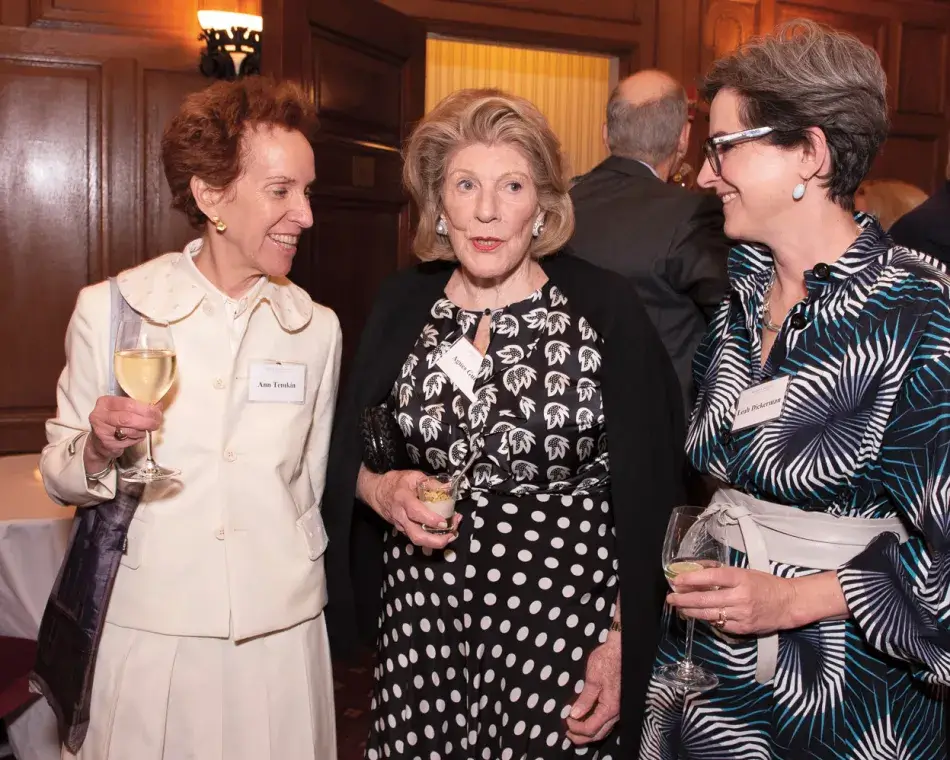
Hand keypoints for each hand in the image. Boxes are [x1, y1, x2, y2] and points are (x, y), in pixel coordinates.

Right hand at [86, 396, 161, 466]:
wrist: (98, 442)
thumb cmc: (114, 422)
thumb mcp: (123, 409)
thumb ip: (139, 406)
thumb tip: (158, 405)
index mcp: (105, 402)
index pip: (129, 404)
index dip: (146, 409)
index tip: (157, 412)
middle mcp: (100, 415)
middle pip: (128, 418)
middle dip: (147, 421)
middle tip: (156, 423)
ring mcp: (102, 430)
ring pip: (130, 430)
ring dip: (143, 431)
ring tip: (145, 430)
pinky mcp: (107, 443)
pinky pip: (129, 441)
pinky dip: (137, 438)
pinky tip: (136, 436)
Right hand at [373, 470, 461, 549]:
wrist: (377, 492)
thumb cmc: (396, 483)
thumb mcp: (413, 476)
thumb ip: (431, 483)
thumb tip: (448, 488)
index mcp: (403, 499)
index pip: (416, 512)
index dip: (430, 520)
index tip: (444, 522)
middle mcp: (401, 516)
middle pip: (416, 536)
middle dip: (436, 540)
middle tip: (451, 534)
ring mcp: (401, 525)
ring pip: (417, 540)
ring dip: (436, 541)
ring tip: (451, 535)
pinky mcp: (403, 530)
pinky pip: (417, 537)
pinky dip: (431, 537)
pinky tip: (443, 532)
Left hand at [566, 634, 620, 744]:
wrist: (621, 649)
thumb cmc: (607, 660)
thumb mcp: (592, 679)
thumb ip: (585, 699)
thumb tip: (574, 715)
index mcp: (610, 707)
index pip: (590, 728)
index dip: (576, 729)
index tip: (566, 721)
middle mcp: (617, 713)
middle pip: (598, 734)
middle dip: (582, 737)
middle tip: (568, 734)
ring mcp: (619, 709)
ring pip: (604, 730)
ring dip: (589, 733)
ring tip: (575, 729)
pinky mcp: (618, 704)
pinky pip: (607, 722)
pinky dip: (596, 725)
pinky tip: (586, 719)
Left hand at [667, 566, 796, 634]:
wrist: (788, 603)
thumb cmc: (765, 584)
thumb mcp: (744, 571)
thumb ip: (721, 572)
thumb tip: (697, 570)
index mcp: (740, 578)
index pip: (711, 577)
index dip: (691, 579)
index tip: (676, 580)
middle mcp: (740, 597)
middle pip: (705, 599)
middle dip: (684, 599)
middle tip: (671, 597)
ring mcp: (741, 614)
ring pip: (709, 614)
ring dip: (690, 611)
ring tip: (679, 607)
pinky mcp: (743, 628)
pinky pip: (719, 624)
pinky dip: (707, 619)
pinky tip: (698, 615)